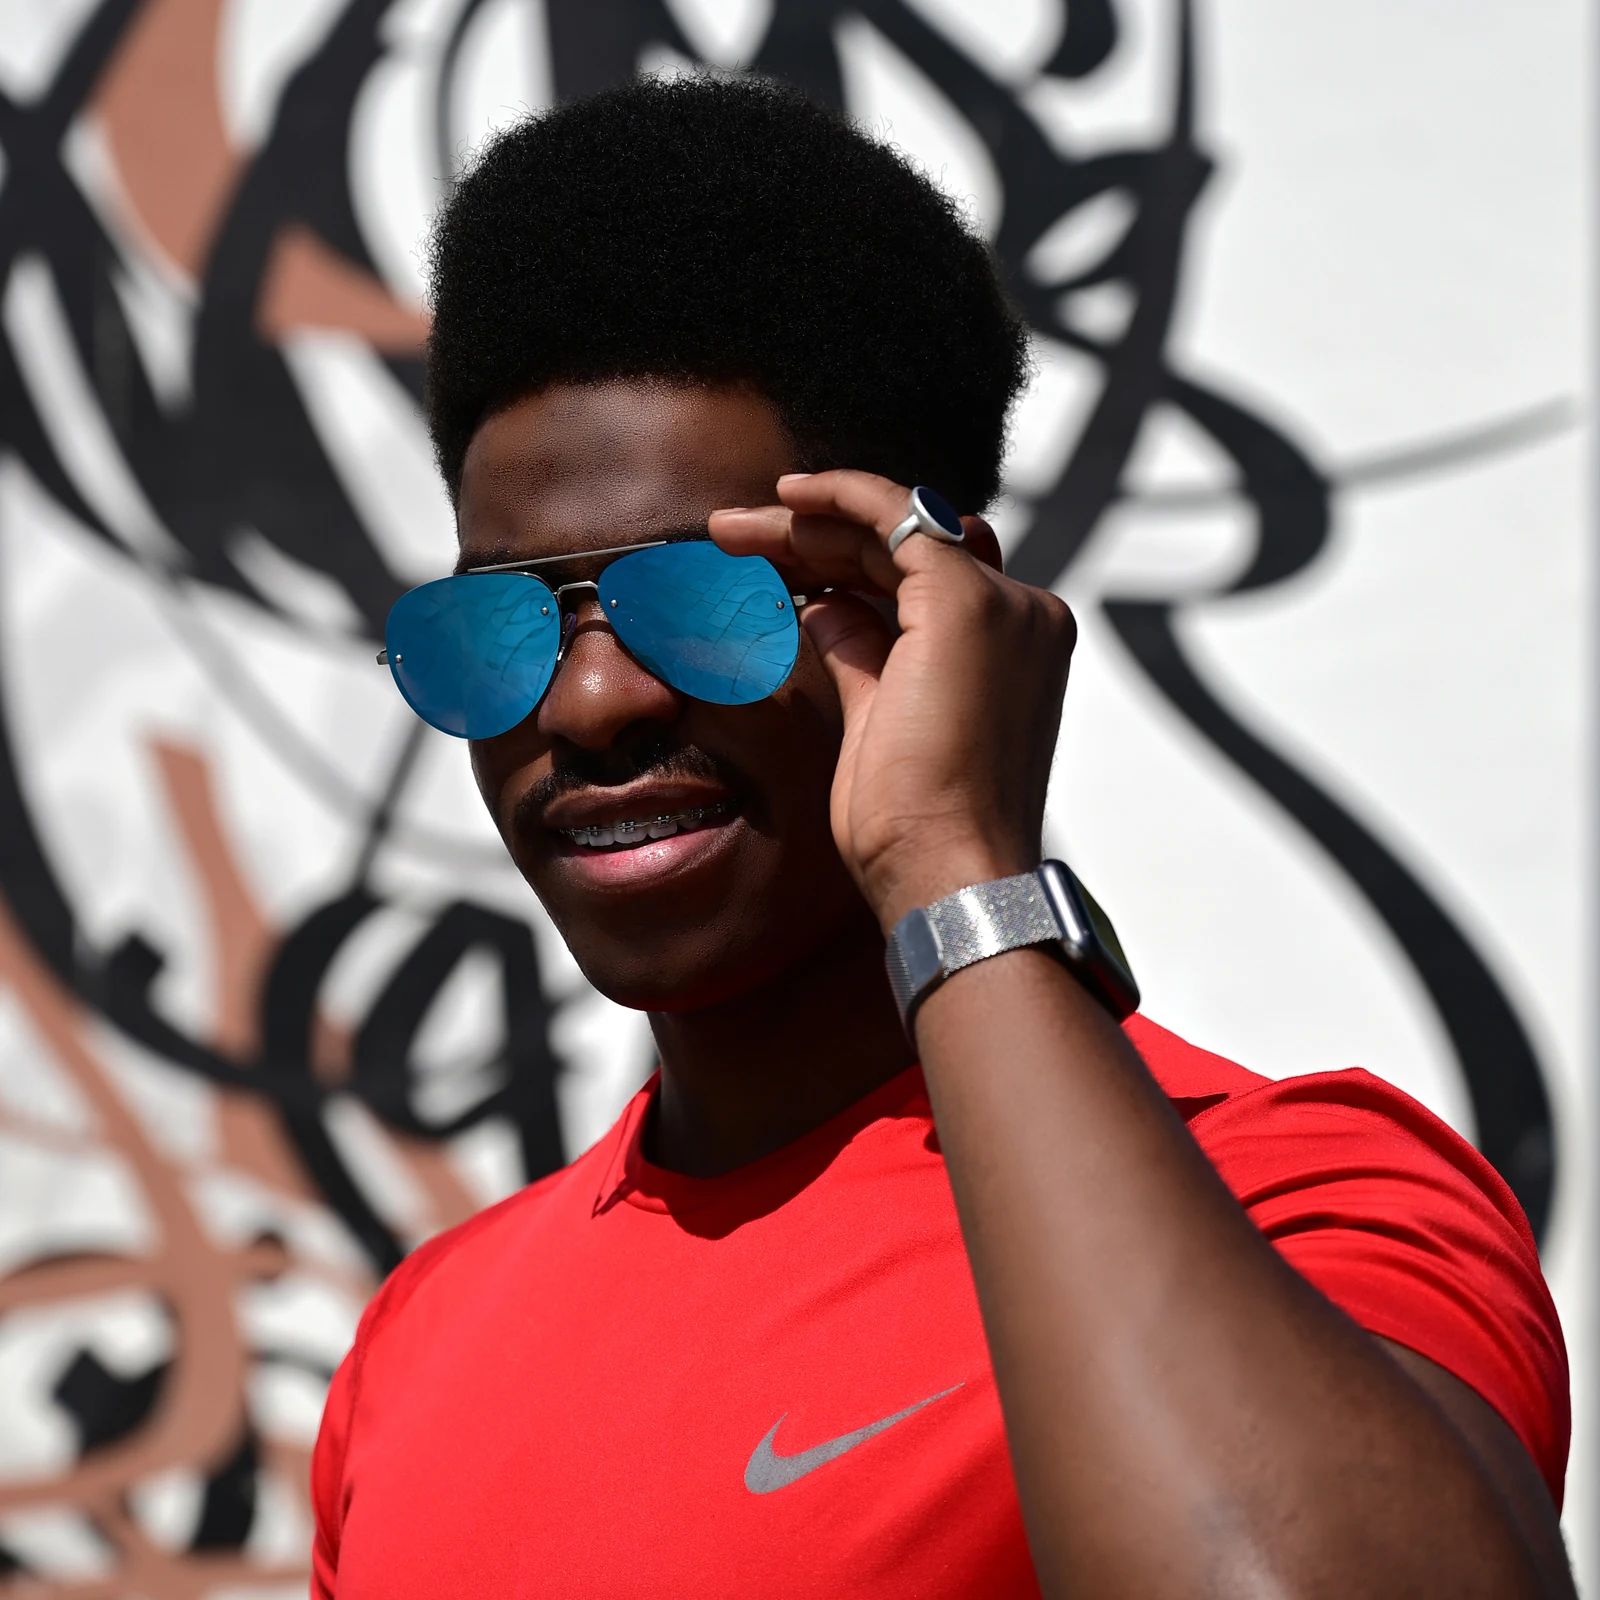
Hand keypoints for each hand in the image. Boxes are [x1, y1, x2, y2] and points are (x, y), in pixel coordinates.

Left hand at [709, 471, 1076, 930]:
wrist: (944, 869)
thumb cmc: (912, 827)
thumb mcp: (878, 722)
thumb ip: (863, 656)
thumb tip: (824, 608)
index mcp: (1010, 650)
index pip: (918, 582)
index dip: (839, 566)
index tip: (775, 569)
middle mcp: (1021, 615)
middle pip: (902, 551)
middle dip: (811, 541)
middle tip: (733, 538)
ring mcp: (1001, 604)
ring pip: (894, 530)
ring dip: (808, 523)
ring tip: (731, 529)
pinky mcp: (965, 601)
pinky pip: (898, 516)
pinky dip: (842, 496)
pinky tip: (787, 497)